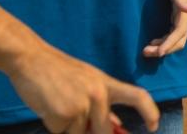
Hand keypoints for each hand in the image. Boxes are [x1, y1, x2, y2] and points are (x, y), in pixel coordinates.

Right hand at [8, 42, 158, 133]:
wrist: (31, 59)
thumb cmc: (58, 72)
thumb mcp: (87, 82)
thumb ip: (102, 105)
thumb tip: (116, 126)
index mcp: (106, 84)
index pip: (137, 96)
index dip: (150, 112)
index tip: (154, 125)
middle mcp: (98, 94)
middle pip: (104, 131)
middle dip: (91, 132)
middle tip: (73, 114)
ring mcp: (82, 105)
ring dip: (68, 129)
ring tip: (58, 106)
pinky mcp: (63, 116)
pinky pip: (61, 133)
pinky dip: (54, 127)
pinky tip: (48, 108)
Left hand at [143, 0, 186, 58]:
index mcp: (185, 10)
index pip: (179, 34)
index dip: (169, 44)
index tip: (158, 53)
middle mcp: (184, 15)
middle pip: (178, 40)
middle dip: (164, 49)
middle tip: (146, 53)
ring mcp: (180, 14)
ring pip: (175, 38)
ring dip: (163, 46)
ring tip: (147, 49)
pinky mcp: (176, 11)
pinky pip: (171, 31)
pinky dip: (163, 39)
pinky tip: (153, 39)